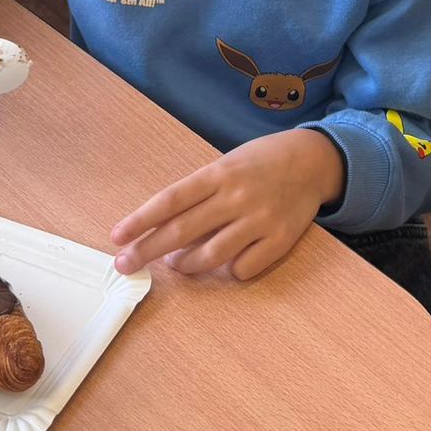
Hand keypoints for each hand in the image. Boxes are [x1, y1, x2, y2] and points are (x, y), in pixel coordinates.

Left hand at [109, 130, 346, 280]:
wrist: (313, 160)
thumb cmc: (260, 163)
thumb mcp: (226, 165)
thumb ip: (199, 194)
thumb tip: (162, 228)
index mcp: (219, 173)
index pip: (171, 200)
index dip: (140, 220)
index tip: (117, 236)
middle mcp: (237, 196)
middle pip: (182, 231)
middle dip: (147, 250)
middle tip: (125, 265)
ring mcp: (260, 220)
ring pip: (210, 255)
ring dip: (185, 265)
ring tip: (175, 264)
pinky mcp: (280, 240)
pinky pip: (243, 268)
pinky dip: (227, 270)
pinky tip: (224, 261)